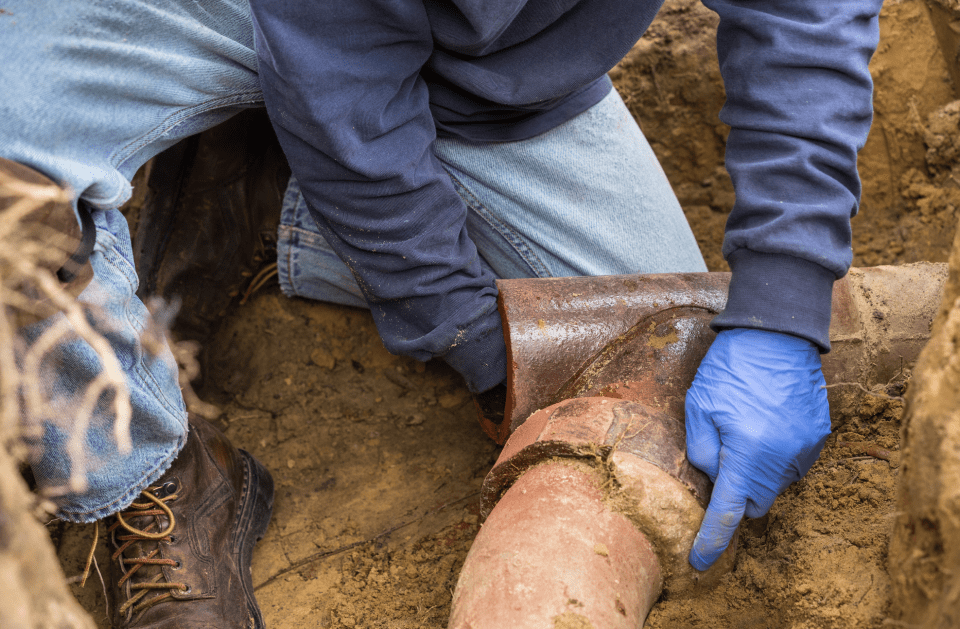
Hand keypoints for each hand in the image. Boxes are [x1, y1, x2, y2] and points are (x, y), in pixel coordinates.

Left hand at [685, 328, 830, 570]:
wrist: (777, 332)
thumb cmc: (731, 366)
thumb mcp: (698, 405)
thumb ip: (701, 450)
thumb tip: (712, 478)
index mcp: (746, 452)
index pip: (727, 512)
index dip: (712, 542)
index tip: (700, 562)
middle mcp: (780, 457)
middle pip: (754, 502)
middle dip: (735, 494)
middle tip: (721, 458)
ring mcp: (804, 448)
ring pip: (774, 484)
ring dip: (756, 472)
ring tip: (745, 430)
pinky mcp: (818, 437)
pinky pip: (793, 463)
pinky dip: (775, 457)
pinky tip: (765, 425)